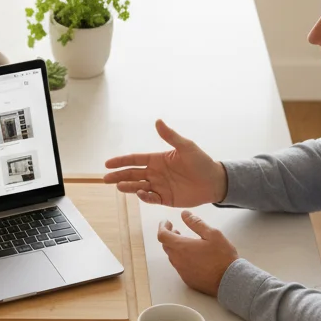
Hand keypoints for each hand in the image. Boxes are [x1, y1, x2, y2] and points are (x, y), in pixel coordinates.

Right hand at [103, 120, 227, 206]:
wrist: (214, 182)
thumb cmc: (201, 162)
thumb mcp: (186, 146)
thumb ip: (170, 136)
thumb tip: (158, 121)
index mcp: (157, 159)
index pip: (135, 160)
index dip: (121, 161)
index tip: (108, 164)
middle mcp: (155, 173)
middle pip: (132, 174)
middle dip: (119, 176)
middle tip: (106, 179)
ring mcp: (159, 186)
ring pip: (138, 187)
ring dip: (128, 187)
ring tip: (118, 187)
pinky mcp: (165, 199)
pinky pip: (151, 198)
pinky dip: (144, 197)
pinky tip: (140, 194)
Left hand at [157, 210, 238, 296]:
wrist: (230, 280)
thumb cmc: (222, 256)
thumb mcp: (212, 234)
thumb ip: (196, 223)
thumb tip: (184, 214)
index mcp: (182, 247)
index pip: (162, 235)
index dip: (162, 226)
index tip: (167, 222)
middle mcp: (178, 260)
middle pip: (166, 246)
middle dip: (169, 236)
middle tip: (176, 231)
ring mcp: (181, 271)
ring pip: (172, 256)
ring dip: (175, 247)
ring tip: (186, 243)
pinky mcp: (187, 279)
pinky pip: (179, 266)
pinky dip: (181, 258)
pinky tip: (192, 256)